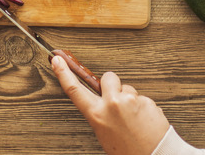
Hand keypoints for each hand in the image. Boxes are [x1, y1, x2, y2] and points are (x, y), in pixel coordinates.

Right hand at [52, 55, 169, 154]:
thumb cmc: (127, 151)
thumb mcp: (104, 133)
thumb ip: (100, 114)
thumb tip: (103, 102)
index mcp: (97, 114)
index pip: (75, 90)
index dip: (64, 73)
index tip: (58, 60)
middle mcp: (113, 104)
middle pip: (108, 77)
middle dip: (112, 84)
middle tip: (117, 100)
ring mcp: (130, 101)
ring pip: (127, 88)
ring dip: (129, 98)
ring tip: (134, 118)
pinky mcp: (147, 101)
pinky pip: (142, 98)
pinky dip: (143, 107)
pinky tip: (144, 121)